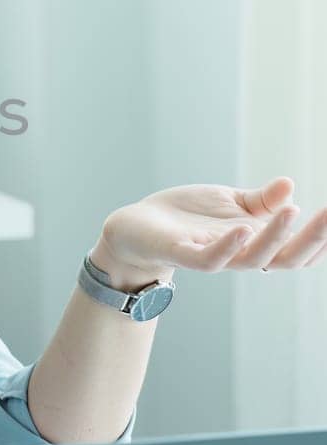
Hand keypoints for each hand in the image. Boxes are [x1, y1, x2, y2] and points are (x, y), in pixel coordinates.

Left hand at [95, 177, 326, 288]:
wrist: (137, 227)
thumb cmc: (187, 216)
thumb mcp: (230, 202)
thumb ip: (262, 200)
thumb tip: (291, 185)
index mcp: (256, 242)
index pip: (298, 249)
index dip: (322, 239)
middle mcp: (240, 254)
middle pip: (286, 258)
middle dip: (313, 239)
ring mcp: (213, 255)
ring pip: (252, 258)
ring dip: (274, 237)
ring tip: (292, 212)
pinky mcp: (183, 254)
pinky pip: (210, 258)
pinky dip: (228, 246)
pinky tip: (243, 227)